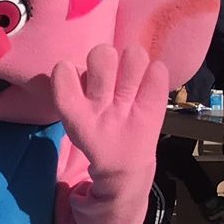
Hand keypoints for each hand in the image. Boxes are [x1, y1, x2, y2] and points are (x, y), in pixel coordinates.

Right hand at [52, 44, 169, 175]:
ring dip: (132, 57)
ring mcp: (131, 107)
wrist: (124, 169)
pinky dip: (155, 71)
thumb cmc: (96, 135)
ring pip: (134, 58)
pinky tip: (149, 81)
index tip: (72, 75)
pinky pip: (159, 71)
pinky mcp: (155, 107)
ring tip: (132, 69)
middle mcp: (102, 109)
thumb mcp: (72, 120)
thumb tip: (82, 62)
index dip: (66, 68)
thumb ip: (72, 90)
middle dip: (103, 55)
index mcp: (75, 115)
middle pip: (102, 57)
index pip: (63, 72)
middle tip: (109, 66)